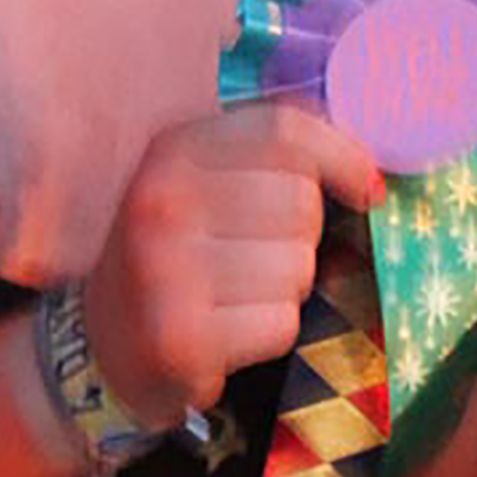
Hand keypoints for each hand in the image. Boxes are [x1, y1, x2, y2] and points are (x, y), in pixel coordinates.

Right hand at [81, 103, 378, 425]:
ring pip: (298, 266)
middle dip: (297, 236)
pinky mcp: (180, 339)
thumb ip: (271, 152)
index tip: (365, 188)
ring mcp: (166, 272)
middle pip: (301, 202)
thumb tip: (371, 170)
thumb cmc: (175, 253)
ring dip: (285, 288)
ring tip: (235, 293)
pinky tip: (228, 329)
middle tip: (252, 255)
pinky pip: (280, 322)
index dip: (343, 156)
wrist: (105, 345)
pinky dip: (269, 330)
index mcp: (169, 151)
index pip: (284, 131)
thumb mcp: (202, 179)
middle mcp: (160, 204)